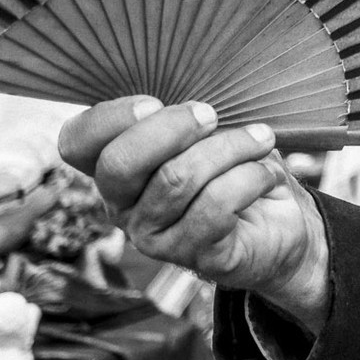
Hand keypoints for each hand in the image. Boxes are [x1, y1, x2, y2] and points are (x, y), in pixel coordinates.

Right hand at [58, 96, 330, 334]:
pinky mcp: (195, 258)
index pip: (76, 143)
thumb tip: (194, 101)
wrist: (282, 223)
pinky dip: (249, 178)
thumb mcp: (206, 132)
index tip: (154, 100)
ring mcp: (155, 238)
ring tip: (261, 139)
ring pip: (176, 179)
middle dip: (170, 128)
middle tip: (211, 115)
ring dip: (229, 148)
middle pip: (118, 164)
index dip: (108, 118)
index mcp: (116, 169)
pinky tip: (267, 174)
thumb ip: (184, 115)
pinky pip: (214, 206)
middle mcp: (123, 207)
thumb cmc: (234, 166)